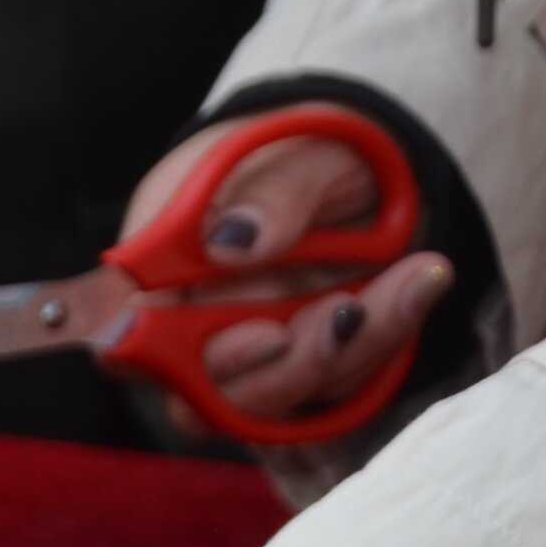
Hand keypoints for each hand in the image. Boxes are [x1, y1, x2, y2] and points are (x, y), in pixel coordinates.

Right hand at [119, 114, 455, 433]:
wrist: (365, 161)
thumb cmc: (312, 145)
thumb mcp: (301, 146)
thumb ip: (269, 191)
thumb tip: (231, 243)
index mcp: (161, 255)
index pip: (128, 333)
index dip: (179, 354)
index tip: (266, 334)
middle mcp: (191, 317)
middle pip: (202, 393)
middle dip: (285, 368)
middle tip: (349, 312)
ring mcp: (245, 352)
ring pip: (274, 401)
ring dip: (348, 351)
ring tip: (411, 278)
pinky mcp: (298, 368)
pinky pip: (331, 389)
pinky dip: (381, 344)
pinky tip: (417, 286)